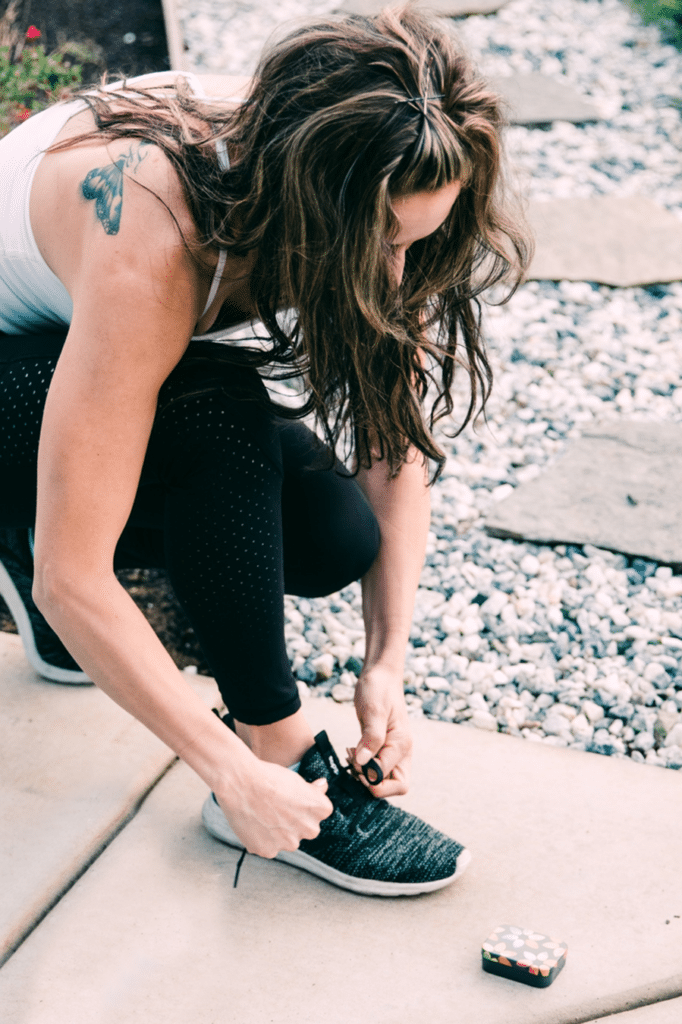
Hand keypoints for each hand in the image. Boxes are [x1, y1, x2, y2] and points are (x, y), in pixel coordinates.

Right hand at [216, 760, 331, 858]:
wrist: (240, 783)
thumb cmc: (268, 777)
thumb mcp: (296, 779)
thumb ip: (313, 790)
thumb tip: (323, 787)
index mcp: (321, 810)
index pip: (318, 813)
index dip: (303, 805)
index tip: (290, 798)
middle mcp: (309, 829)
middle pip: (304, 829)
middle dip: (295, 822)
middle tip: (277, 807)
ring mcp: (289, 843)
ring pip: (287, 840)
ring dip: (279, 832)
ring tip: (262, 813)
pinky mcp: (269, 851)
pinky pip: (268, 847)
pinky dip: (262, 838)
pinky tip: (254, 823)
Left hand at [351, 664, 411, 797]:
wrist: (380, 674)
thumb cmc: (378, 688)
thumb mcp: (373, 710)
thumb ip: (371, 738)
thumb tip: (363, 763)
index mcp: (402, 745)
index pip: (390, 779)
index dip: (369, 777)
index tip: (354, 760)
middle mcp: (401, 751)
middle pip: (396, 787)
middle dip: (373, 784)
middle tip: (354, 765)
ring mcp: (394, 751)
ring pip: (386, 780)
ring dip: (366, 776)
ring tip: (351, 756)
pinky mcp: (384, 748)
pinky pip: (377, 769)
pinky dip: (364, 767)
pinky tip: (352, 752)